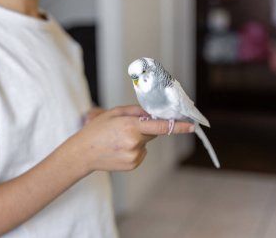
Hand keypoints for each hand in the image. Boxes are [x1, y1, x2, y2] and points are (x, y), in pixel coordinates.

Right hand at [67, 105, 193, 172]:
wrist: (83, 153)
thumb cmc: (96, 130)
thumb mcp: (114, 113)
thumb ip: (136, 111)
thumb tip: (153, 113)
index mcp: (130, 126)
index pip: (162, 126)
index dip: (179, 126)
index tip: (192, 125)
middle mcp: (135, 142)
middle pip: (152, 133)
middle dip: (145, 128)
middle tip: (127, 127)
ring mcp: (134, 156)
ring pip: (146, 144)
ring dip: (138, 139)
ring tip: (118, 140)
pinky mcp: (133, 164)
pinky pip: (141, 153)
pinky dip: (134, 149)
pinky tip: (119, 149)